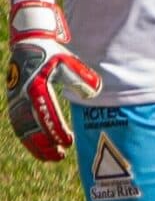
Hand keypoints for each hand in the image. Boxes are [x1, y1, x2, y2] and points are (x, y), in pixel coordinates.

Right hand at [7, 0, 99, 161]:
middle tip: (60, 156)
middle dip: (46, 144)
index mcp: (36, 88)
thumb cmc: (52, 53)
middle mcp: (22, 97)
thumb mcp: (68, 61)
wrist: (29, 44)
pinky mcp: (14, 102)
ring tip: (53, 156)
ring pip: (23, 129)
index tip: (69, 143)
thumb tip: (95, 93)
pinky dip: (28, 138)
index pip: (47, 116)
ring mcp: (15, 100)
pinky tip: (39, 147)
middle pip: (32, 127)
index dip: (57, 132)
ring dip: (36, 145)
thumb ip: (82, 77)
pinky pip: (19, 125)